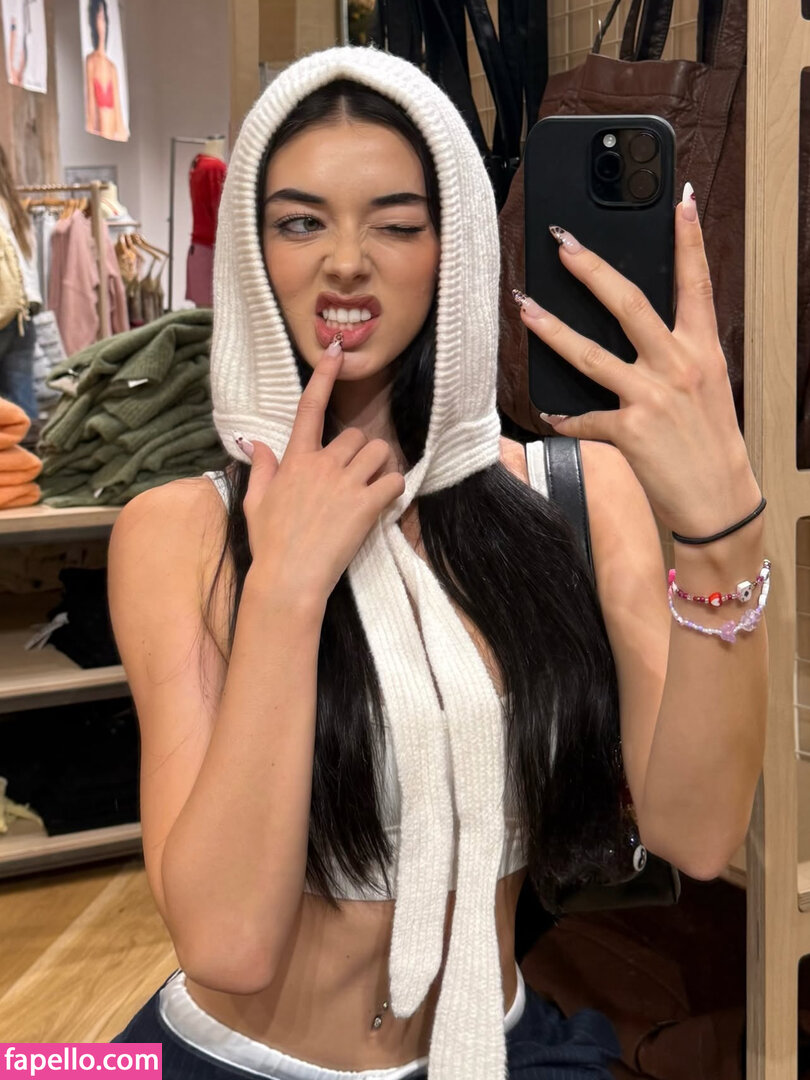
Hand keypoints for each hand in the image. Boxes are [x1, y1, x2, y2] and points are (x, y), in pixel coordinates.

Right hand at [238, 338, 405, 599]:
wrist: (288, 579)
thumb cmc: (269, 543)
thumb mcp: (255, 502)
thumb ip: (261, 467)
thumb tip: (255, 441)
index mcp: (295, 460)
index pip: (309, 408)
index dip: (324, 376)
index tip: (337, 351)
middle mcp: (321, 464)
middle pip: (358, 436)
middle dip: (362, 453)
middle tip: (356, 478)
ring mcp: (345, 483)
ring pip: (380, 452)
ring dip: (381, 467)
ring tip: (372, 489)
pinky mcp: (366, 505)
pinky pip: (394, 481)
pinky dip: (395, 489)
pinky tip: (384, 504)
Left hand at [514, 185, 761, 538]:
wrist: (719, 500)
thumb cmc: (712, 443)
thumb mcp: (708, 387)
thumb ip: (678, 354)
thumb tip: (643, 333)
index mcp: (702, 350)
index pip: (696, 284)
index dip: (689, 241)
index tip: (681, 202)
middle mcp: (678, 367)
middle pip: (629, 304)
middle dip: (592, 270)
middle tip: (563, 244)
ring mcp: (651, 398)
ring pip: (591, 355)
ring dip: (552, 329)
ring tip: (525, 308)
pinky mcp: (629, 432)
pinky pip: (584, 417)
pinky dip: (564, 416)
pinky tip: (548, 411)